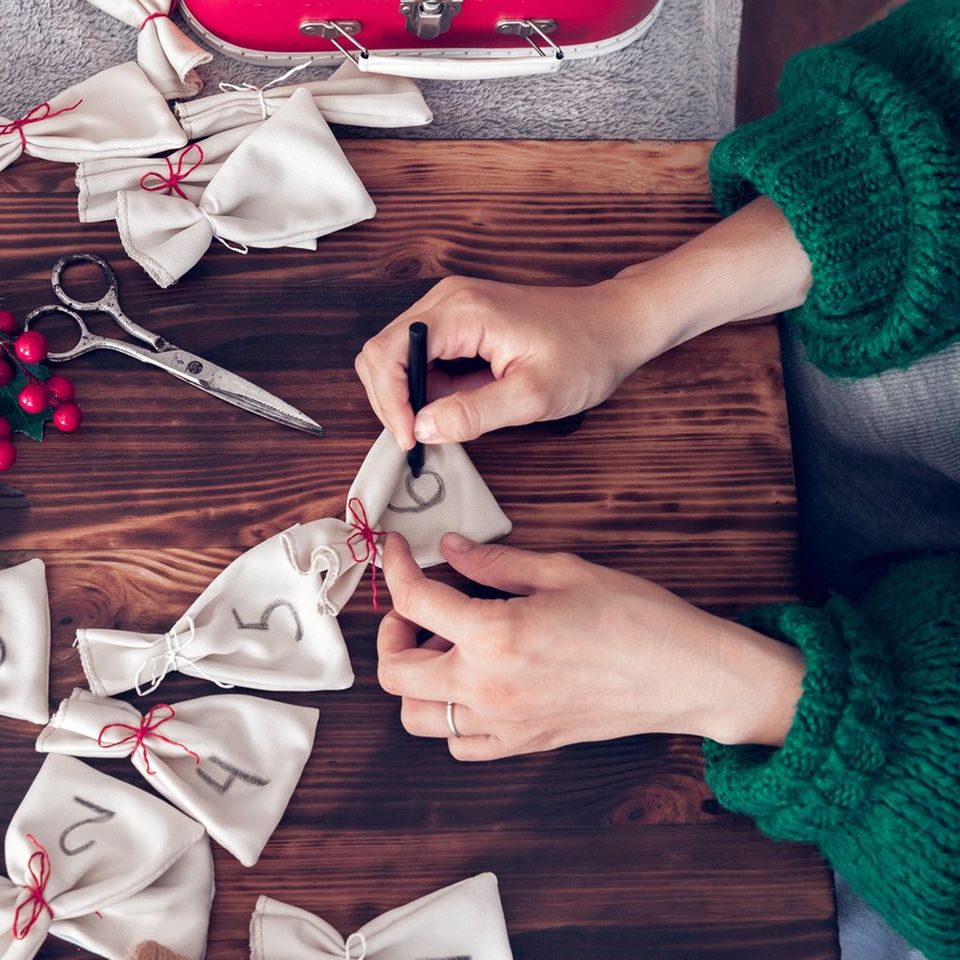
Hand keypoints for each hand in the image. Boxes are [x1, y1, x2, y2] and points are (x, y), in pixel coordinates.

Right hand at [355, 197, 811, 450]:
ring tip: (439, 427)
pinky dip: (425, 389)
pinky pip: (423, 356)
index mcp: (461, 311)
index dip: (390, 403)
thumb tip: (422, 429)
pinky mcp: (462, 322)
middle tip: (420, 440)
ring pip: (398, 356)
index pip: (388, 353)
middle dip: (392, 402)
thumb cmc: (585, 353)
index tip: (412, 440)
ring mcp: (454, 308)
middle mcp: (448, 300)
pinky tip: (452, 409)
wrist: (616, 326)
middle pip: (383, 352)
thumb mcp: (532, 396)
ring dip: (407, 397)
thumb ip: (472, 414)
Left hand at [377, 533, 805, 759]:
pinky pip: (460, 744)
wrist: (686, 674)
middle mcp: (488, 688)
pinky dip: (449, 716)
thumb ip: (495, 563)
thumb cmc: (636, 619)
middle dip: (392, 631)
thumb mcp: (562, 571)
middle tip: (416, 606)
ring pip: (416, 717)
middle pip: (395, 671)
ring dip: (415, 679)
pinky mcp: (524, 744)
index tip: (396, 552)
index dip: (395, 568)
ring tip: (443, 648)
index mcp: (496, 635)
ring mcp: (504, 724)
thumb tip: (452, 550)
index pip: (414, 600)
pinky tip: (473, 684)